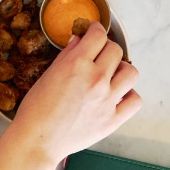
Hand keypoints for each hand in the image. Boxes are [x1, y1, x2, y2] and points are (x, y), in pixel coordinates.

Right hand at [12, 21, 140, 160]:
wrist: (38, 140)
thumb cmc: (35, 110)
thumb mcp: (46, 76)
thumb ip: (66, 56)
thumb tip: (78, 41)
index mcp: (76, 65)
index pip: (98, 35)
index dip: (96, 29)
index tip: (93, 31)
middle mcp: (96, 79)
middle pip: (116, 51)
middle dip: (106, 48)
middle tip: (98, 54)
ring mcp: (108, 100)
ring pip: (131, 72)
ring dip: (121, 69)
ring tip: (110, 75)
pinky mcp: (114, 118)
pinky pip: (134, 100)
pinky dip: (128, 95)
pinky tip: (116, 95)